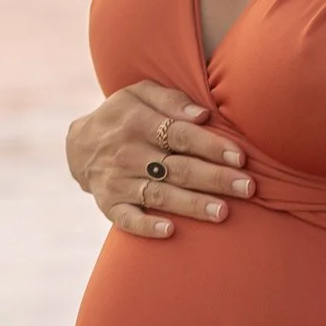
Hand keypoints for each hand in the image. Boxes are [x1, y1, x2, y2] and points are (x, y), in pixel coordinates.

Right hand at [65, 79, 256, 238]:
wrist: (78, 146)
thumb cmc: (123, 116)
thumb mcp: (139, 93)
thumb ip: (171, 99)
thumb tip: (202, 115)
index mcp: (137, 122)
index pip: (181, 135)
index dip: (211, 146)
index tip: (239, 158)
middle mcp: (128, 153)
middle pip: (178, 168)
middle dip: (215, 179)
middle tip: (247, 188)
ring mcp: (118, 182)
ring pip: (161, 195)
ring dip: (192, 205)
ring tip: (222, 213)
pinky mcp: (109, 205)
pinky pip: (127, 219)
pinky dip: (146, 227)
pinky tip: (169, 231)